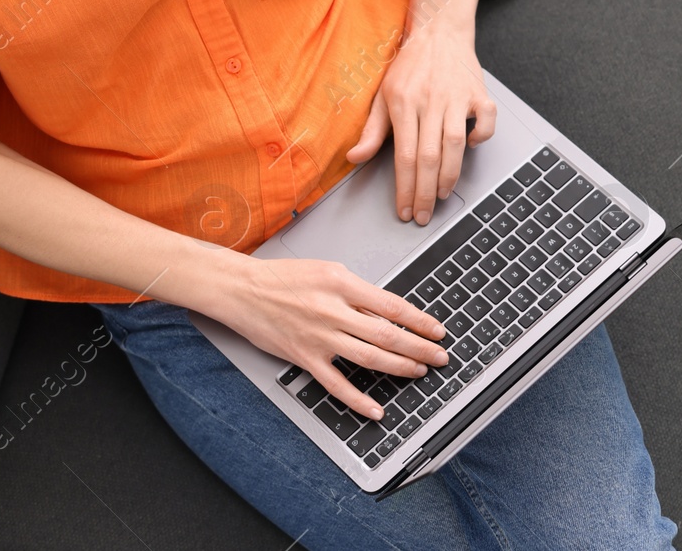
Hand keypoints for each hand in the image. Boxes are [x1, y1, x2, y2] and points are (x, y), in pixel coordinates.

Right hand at [211, 255, 450, 420]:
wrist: (242, 290)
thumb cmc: (283, 278)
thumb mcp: (327, 271)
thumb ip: (357, 292)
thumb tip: (388, 313)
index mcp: (342, 283)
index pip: (392, 305)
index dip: (420, 321)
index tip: (437, 330)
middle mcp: (333, 310)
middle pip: (387, 334)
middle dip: (420, 348)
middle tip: (439, 356)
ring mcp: (319, 337)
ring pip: (369, 357)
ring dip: (399, 367)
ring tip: (419, 372)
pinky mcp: (304, 358)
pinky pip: (336, 384)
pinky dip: (358, 400)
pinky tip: (375, 409)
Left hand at [345, 22, 496, 225]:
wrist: (438, 30)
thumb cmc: (409, 66)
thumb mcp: (382, 95)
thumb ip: (372, 131)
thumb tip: (354, 158)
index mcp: (403, 103)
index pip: (405, 156)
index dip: (405, 188)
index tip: (405, 210)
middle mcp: (430, 101)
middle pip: (429, 157)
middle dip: (426, 192)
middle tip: (424, 215)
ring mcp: (456, 96)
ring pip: (456, 144)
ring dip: (450, 174)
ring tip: (442, 194)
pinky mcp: (478, 92)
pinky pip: (486, 120)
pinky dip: (481, 137)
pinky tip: (471, 148)